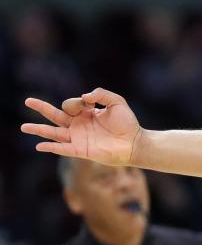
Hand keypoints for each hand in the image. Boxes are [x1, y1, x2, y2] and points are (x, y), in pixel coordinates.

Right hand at [20, 87, 141, 165]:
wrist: (134, 142)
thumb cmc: (127, 123)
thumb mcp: (117, 102)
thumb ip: (102, 94)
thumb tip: (85, 96)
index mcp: (86, 113)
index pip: (70, 104)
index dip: (76, 102)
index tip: (90, 102)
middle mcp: (79, 125)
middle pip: (55, 115)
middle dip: (41, 108)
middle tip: (27, 101)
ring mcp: (78, 138)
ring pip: (54, 132)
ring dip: (39, 130)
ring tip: (23, 127)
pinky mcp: (81, 150)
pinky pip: (63, 148)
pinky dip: (51, 147)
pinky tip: (39, 146)